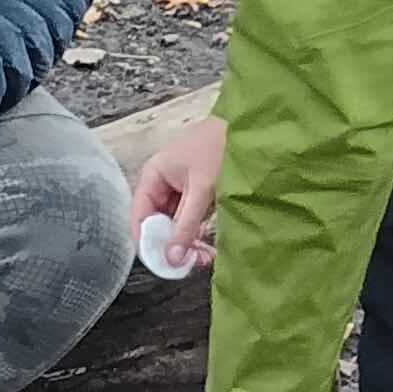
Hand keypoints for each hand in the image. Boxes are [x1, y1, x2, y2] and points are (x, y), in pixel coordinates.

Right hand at [132, 110, 227, 265]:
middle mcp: (162, 182)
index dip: (148, 243)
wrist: (253, 127)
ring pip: (175, 223)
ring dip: (188, 242)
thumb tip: (171, 259)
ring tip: (204, 256)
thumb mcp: (202, 190)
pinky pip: (190, 218)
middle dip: (173, 245)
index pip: (140, 217)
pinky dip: (198, 231)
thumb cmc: (222, 146)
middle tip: (192, 263)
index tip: (163, 265)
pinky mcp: (197, 191)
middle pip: (158, 223)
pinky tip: (208, 245)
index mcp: (153, 175)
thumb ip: (185, 226)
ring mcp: (180, 187)